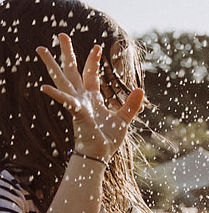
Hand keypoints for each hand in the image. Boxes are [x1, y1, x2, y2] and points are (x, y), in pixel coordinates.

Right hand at [37, 34, 144, 160]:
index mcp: (92, 99)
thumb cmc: (108, 139)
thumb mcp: (123, 120)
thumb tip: (140, 89)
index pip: (91, 75)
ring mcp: (77, 104)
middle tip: (61, 34)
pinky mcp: (77, 113)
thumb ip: (131, 105)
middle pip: (72, 71)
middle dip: (67, 53)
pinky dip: (57, 95)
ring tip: (41, 49)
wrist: (100, 156)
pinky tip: (45, 87)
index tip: (96, 47)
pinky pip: (66, 102)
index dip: (93, 61)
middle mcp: (81, 98)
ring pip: (63, 80)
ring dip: (52, 65)